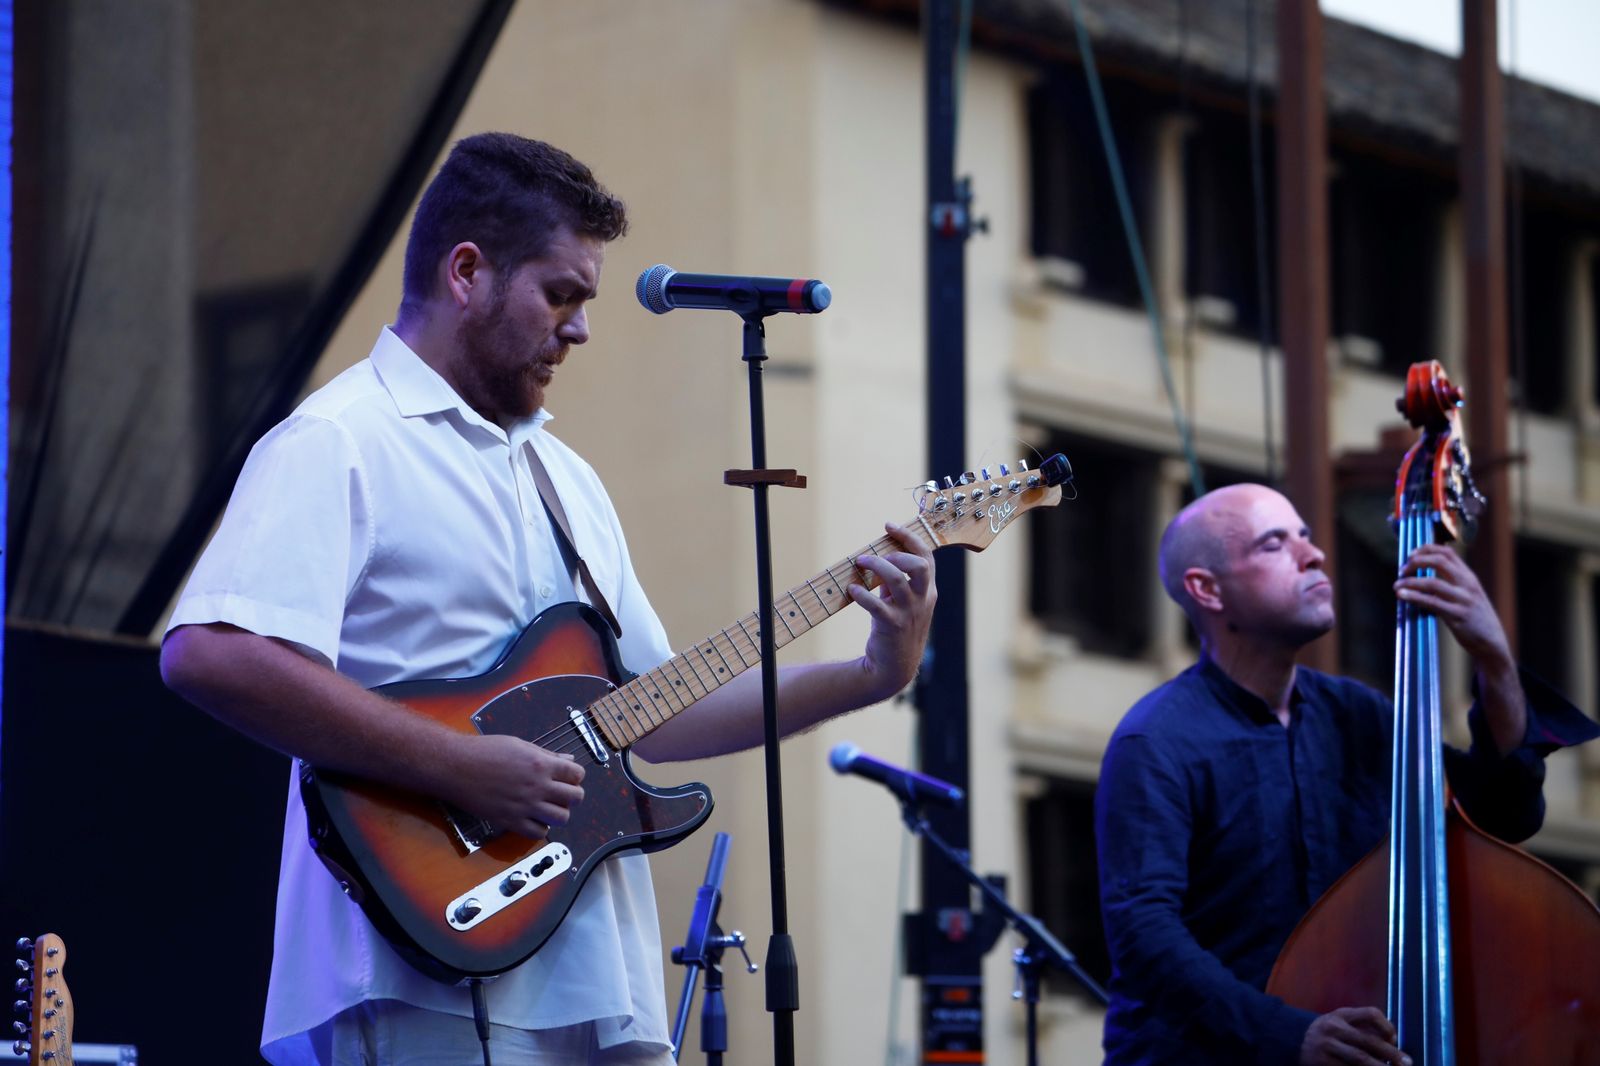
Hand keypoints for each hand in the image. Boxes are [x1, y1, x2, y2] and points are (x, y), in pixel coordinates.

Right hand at [445, 733, 585, 839]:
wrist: (456, 766)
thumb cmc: (484, 751)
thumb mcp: (520, 745)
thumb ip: (546, 755)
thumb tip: (567, 760)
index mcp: (540, 764)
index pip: (577, 774)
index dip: (576, 776)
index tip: (569, 778)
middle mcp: (537, 786)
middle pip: (575, 797)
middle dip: (573, 795)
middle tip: (563, 794)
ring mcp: (525, 806)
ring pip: (561, 818)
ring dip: (560, 813)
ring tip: (549, 807)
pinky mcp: (510, 820)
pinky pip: (538, 833)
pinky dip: (541, 828)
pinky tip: (534, 819)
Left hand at [849, 522, 936, 701]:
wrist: (894, 667)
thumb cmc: (897, 631)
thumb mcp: (903, 604)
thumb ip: (897, 583)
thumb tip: (880, 560)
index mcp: (928, 592)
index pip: (926, 557)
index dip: (909, 538)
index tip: (889, 525)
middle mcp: (922, 600)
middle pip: (920, 566)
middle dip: (898, 552)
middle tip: (875, 551)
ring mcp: (909, 614)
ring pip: (897, 580)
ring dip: (877, 566)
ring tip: (860, 562)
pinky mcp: (892, 626)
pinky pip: (877, 605)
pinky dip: (862, 594)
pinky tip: (851, 589)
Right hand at [1300, 1007, 1408, 1065]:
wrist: (1295, 1040)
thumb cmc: (1327, 1032)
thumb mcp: (1340, 1021)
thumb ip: (1362, 1027)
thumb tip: (1393, 1042)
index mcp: (1341, 1015)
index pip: (1370, 1014)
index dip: (1387, 1027)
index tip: (1395, 1040)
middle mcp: (1333, 1029)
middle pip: (1368, 1042)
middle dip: (1391, 1054)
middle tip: (1407, 1063)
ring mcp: (1327, 1047)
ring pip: (1360, 1060)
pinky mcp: (1323, 1063)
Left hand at [1395, 544, 1512, 671]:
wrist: (1491, 642)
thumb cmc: (1475, 618)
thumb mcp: (1469, 594)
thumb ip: (1452, 582)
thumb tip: (1422, 574)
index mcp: (1469, 577)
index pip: (1448, 553)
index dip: (1427, 549)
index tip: (1411, 554)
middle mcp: (1468, 584)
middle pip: (1439, 561)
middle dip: (1416, 562)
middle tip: (1402, 570)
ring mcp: (1463, 600)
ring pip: (1432, 583)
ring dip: (1410, 582)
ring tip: (1396, 585)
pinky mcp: (1457, 616)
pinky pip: (1432, 602)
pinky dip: (1414, 597)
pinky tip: (1402, 595)